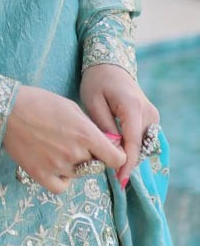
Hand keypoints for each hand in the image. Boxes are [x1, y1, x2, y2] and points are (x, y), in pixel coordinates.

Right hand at [3, 84, 126, 193]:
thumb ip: (90, 128)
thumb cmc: (39, 102)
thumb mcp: (71, 107)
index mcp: (86, 134)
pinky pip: (62, 186)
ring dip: (74, 165)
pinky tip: (55, 166)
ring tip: (57, 148)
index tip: (110, 152)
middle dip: (90, 155)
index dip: (115, 155)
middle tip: (73, 143)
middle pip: (95, 165)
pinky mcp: (41, 175)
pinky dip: (62, 179)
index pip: (116, 159)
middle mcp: (75, 153)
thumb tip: (105, 143)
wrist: (6, 110)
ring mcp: (58, 166)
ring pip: (78, 174)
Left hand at [80, 64, 158, 187]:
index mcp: (132, 108)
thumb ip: (104, 127)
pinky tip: (118, 154)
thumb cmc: (97, 82)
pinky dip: (132, 147)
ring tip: (113, 166)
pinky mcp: (151, 118)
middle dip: (127, 162)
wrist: (110, 66)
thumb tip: (112, 150)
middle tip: (112, 176)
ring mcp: (152, 116)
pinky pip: (143, 139)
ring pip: (143, 145)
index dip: (126, 163)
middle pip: (140, 146)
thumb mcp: (93, 102)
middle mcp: (148, 113)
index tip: (120, 180)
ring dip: (130, 155)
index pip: (133, 142)